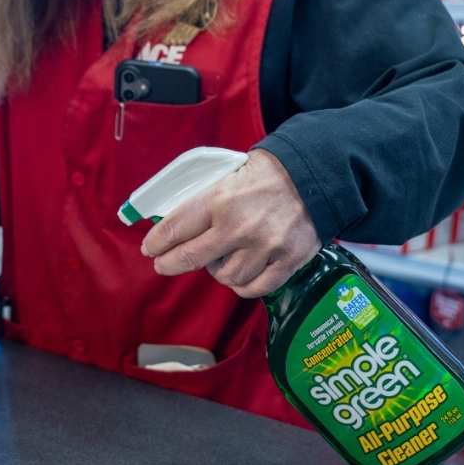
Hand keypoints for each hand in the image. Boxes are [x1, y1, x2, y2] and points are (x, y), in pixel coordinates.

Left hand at [142, 147, 320, 297]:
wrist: (313, 177)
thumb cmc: (263, 176)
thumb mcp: (225, 177)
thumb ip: (202, 201)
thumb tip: (173, 224)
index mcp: (219, 200)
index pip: (175, 228)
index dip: (157, 243)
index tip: (150, 249)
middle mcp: (239, 227)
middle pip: (192, 258)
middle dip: (170, 263)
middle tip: (163, 264)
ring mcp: (265, 247)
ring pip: (226, 277)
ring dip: (216, 272)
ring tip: (218, 260)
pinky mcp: (288, 261)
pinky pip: (255, 288)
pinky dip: (243, 285)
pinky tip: (240, 274)